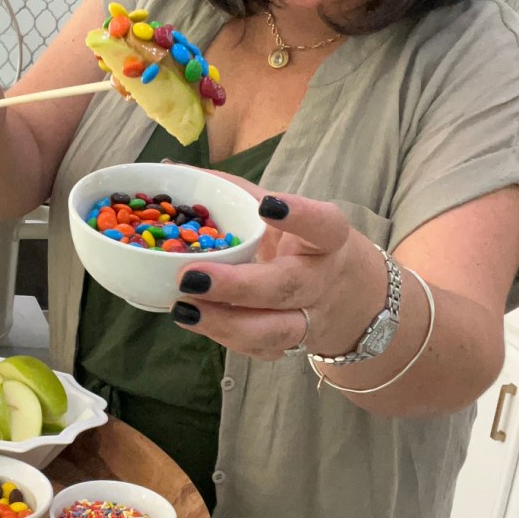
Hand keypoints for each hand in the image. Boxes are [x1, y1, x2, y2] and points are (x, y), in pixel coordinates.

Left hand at [171, 177, 386, 359]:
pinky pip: (261, 349)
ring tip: (183, 309)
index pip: (323, 226)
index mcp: (327, 239)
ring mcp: (310, 318)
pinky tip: (196, 322)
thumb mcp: (281, 213)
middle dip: (237, 286)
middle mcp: (320, 279)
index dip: (300, 216)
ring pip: (275, 329)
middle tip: (191, 277)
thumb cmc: (301, 243)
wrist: (349, 298)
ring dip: (225, 323)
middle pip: (286, 286)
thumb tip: (169, 168)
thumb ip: (234, 192)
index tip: (268, 206)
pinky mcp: (293, 345)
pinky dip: (227, 339)